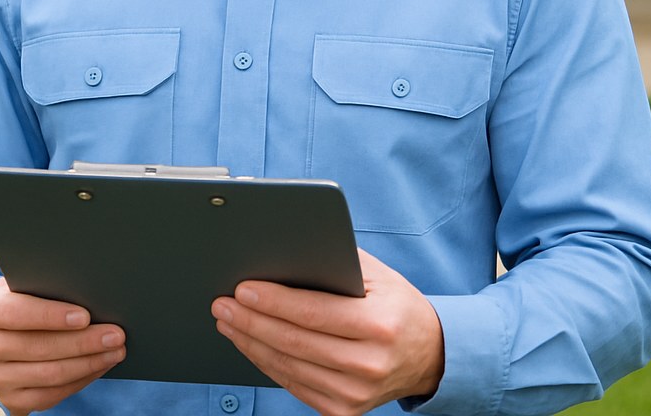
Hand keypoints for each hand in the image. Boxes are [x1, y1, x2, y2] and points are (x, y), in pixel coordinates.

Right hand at [0, 277, 124, 414]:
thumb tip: (91, 291)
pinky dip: (79, 381)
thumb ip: (47, 284)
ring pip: (47, 375)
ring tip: (115, 350)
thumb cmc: (22, 297)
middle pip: (38, 348)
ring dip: (88, 363)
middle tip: (116, 334)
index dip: (52, 316)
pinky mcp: (9, 399)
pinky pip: (49, 396)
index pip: (17, 313)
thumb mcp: (25, 283)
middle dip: (83, 342)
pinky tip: (99, 366)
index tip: (85, 316)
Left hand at [211, 249, 443, 415]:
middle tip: (222, 303)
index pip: (313, 312)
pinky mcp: (343, 412)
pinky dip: (267, 364)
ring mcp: (355, 394)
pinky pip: (295, 386)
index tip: (243, 288)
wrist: (428, 355)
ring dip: (251, 344)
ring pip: (289, 367)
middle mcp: (368, 363)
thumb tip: (285, 251)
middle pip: (295, 342)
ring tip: (228, 321)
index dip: (273, 302)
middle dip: (251, 321)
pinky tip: (251, 345)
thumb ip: (337, 262)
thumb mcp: (377, 276)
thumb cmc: (396, 305)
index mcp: (378, 324)